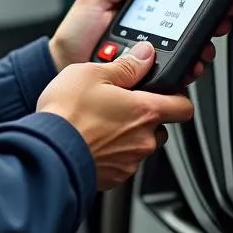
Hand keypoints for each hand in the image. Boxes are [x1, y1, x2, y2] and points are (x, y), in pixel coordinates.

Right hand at [37, 42, 193, 189]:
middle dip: (145, 115)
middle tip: (120, 103)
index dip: (177, 96)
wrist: (48, 152)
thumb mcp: (93, 73)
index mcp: (145, 110)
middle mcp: (144, 139)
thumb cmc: (68, 113)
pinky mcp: (115, 178)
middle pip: (160, 126)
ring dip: (128, 134)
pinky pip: (122, 162)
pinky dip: (112, 152)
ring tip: (101, 121)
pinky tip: (92, 140)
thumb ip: (126, 65)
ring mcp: (130, 162)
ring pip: (140, 145)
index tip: (165, 91)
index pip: (184, 107)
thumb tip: (145, 54)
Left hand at [47, 0, 232, 84]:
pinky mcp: (147, 81)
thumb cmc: (75, 34)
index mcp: (141, 17)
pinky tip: (192, 64)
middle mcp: (150, 39)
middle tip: (221, 17)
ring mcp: (150, 61)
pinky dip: (187, 71)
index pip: (176, 6)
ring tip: (206, 43)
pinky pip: (173, 77)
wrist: (60, 68)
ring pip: (187, 55)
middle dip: (211, 23)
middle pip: (189, 31)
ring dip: (203, 48)